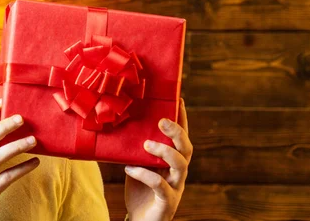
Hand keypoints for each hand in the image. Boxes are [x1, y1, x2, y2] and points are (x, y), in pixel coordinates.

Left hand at [124, 98, 192, 220]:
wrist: (141, 220)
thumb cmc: (139, 190)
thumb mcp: (137, 163)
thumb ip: (136, 148)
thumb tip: (122, 123)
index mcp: (173, 161)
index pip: (182, 137)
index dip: (183, 119)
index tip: (178, 100)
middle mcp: (178, 172)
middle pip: (187, 148)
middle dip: (177, 132)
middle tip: (162, 121)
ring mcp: (175, 187)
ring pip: (180, 165)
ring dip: (164, 151)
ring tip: (146, 145)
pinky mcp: (167, 202)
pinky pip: (160, 186)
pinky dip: (144, 175)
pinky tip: (130, 168)